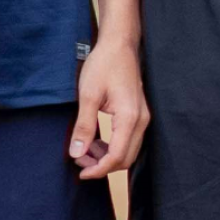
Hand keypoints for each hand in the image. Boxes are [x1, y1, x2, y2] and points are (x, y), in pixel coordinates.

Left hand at [68, 37, 149, 179]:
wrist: (119, 46)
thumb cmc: (104, 65)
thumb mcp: (88, 95)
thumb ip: (83, 127)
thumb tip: (77, 153)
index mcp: (129, 117)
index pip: (117, 156)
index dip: (99, 169)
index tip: (81, 173)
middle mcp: (141, 121)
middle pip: (126, 158)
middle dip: (102, 165)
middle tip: (79, 160)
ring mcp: (143, 118)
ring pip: (128, 151)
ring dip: (107, 157)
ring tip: (85, 150)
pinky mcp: (139, 115)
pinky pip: (129, 140)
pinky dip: (113, 147)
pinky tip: (96, 141)